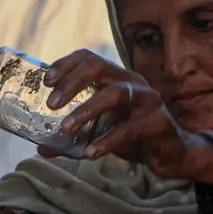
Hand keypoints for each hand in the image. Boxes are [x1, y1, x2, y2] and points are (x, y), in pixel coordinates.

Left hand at [44, 50, 212, 185]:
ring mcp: (148, 99)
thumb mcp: (99, 133)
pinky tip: (91, 152)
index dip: (66, 64)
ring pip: (115, 94)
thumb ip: (72, 137)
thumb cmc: (133, 137)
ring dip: (86, 111)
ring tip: (66, 130)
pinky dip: (108, 140)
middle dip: (72, 83)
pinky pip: (130, 128)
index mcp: (116, 78)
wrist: (171, 154)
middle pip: (99, 67)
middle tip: (52, 105)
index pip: (89, 58)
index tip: (46, 81)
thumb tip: (41, 148)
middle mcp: (132, 82)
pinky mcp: (159, 122)